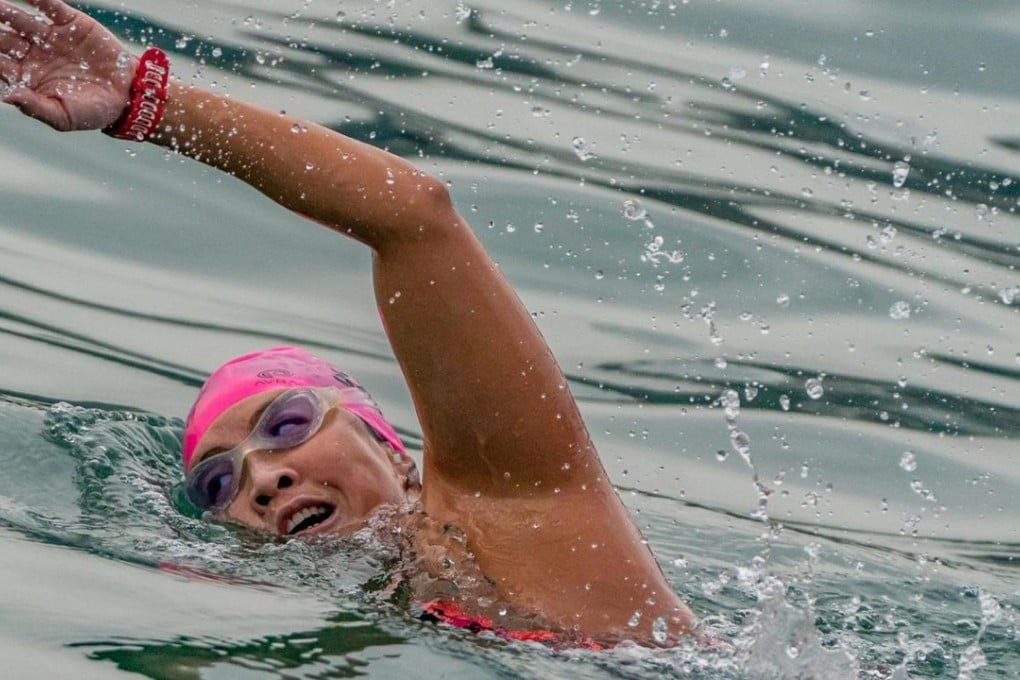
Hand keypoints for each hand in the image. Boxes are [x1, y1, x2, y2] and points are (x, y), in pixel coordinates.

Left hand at [0, 0, 132, 130]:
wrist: (128, 95)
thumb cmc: (92, 112)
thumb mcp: (62, 116)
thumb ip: (34, 107)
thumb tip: (7, 96)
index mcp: (25, 76)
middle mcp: (32, 53)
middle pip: (3, 38)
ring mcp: (49, 36)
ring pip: (19, 19)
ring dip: (5, 11)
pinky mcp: (69, 22)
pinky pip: (50, 6)